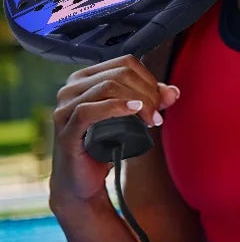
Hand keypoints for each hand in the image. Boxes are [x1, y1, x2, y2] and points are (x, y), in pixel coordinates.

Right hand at [51, 57, 178, 204]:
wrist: (83, 179)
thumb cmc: (105, 144)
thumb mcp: (132, 117)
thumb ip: (151, 101)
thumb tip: (173, 92)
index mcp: (85, 78)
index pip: (126, 63)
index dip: (149, 79)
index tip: (160, 101)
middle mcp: (71, 88)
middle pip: (120, 74)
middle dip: (147, 93)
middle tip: (158, 115)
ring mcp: (64, 108)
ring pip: (108, 87)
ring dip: (138, 102)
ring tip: (151, 120)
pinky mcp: (65, 129)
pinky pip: (89, 110)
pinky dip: (116, 107)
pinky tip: (134, 112)